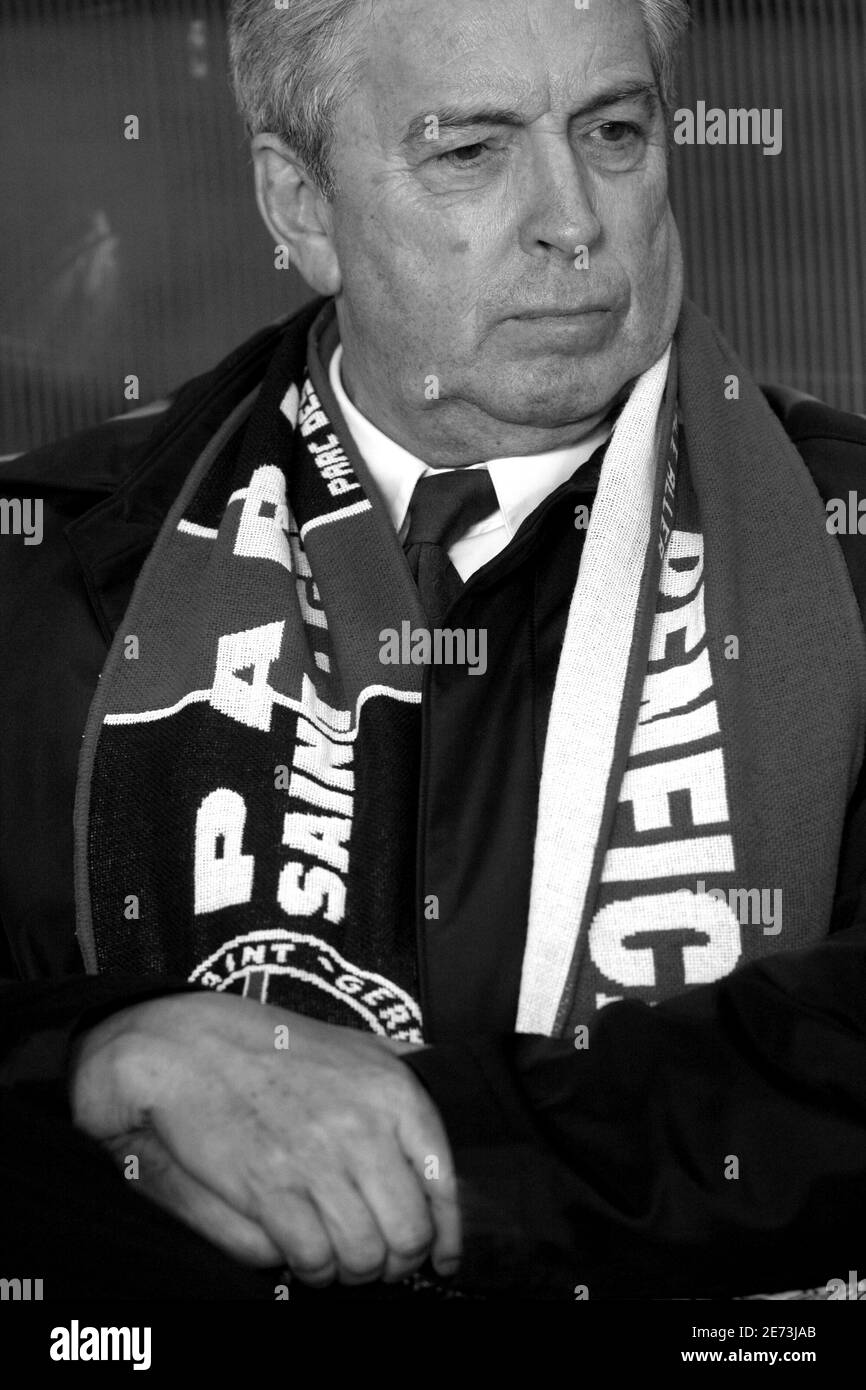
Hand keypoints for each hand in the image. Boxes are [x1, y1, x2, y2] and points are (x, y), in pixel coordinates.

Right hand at [69, 992, 460, 1286]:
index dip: (445, 1234)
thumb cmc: (273, 1047)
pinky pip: (312, 1259)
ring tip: (337, 1255)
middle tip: (377, 1257)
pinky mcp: (268, 1188)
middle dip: (395, 1260)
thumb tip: (456, 1091)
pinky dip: (311, 1269)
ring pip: (363, 1256)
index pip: (444, 1184)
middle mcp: (363, 1127)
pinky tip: (303, 1252)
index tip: (442, 1255)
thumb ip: (410, 1068)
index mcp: (393, 1091)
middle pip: (408, 1234)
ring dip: (351, 1269)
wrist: (188, 1046)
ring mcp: (316, 1159)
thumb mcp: (357, 1043)